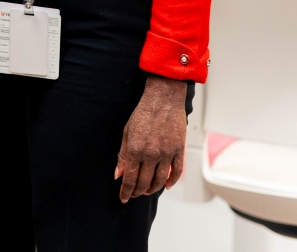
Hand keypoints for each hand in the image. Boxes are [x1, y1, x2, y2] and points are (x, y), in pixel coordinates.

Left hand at [114, 75, 188, 201]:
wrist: (163, 99)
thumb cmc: (143, 112)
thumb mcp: (126, 132)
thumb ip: (122, 154)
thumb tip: (118, 173)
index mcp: (135, 150)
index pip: (130, 178)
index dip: (126, 191)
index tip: (123, 198)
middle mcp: (151, 154)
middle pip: (145, 182)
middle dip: (138, 192)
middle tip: (134, 195)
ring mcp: (167, 153)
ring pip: (160, 180)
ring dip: (153, 189)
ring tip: (147, 191)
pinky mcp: (179, 150)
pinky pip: (177, 172)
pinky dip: (172, 181)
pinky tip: (166, 185)